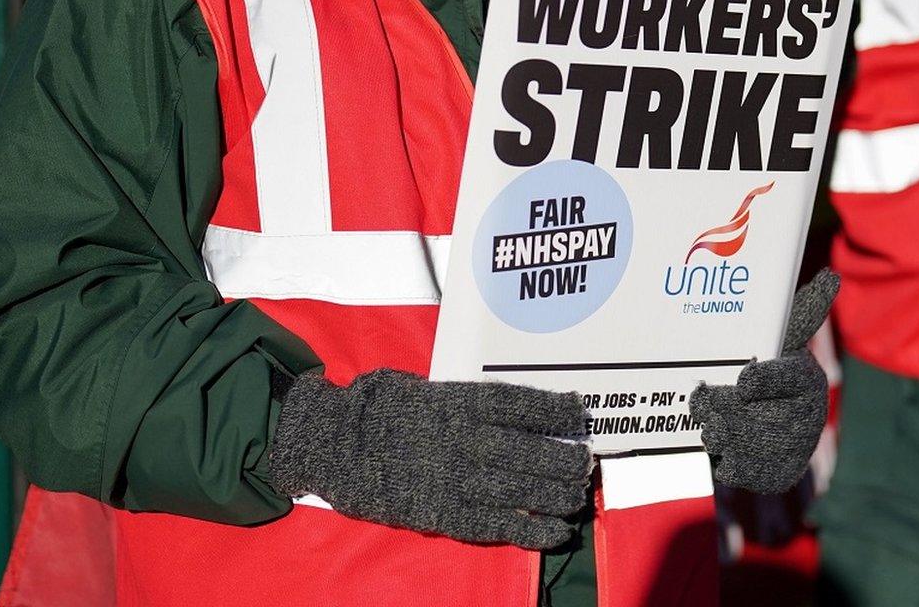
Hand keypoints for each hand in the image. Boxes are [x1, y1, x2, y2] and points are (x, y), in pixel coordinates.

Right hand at [264, 369, 590, 549]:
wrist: (329, 444)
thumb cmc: (377, 409)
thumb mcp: (420, 385)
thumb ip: (462, 398)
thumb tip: (510, 407)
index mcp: (456, 402)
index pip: (518, 405)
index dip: (554, 411)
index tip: (581, 414)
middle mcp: (460, 440)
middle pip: (525, 450)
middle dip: (563, 459)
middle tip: (589, 464)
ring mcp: (451, 478)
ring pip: (516, 488)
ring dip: (554, 495)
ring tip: (579, 496)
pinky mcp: (440, 513)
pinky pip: (493, 523)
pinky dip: (528, 530)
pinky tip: (556, 532)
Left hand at [691, 268, 839, 492]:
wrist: (776, 420)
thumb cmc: (773, 370)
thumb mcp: (782, 340)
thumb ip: (800, 312)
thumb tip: (830, 278)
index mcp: (805, 379)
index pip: (786, 379)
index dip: (764, 382)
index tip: (742, 381)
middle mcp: (806, 416)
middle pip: (762, 416)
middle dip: (726, 409)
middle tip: (702, 398)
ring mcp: (795, 449)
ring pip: (751, 446)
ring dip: (722, 435)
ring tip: (708, 423)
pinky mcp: (781, 474)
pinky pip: (752, 475)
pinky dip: (732, 466)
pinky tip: (722, 454)